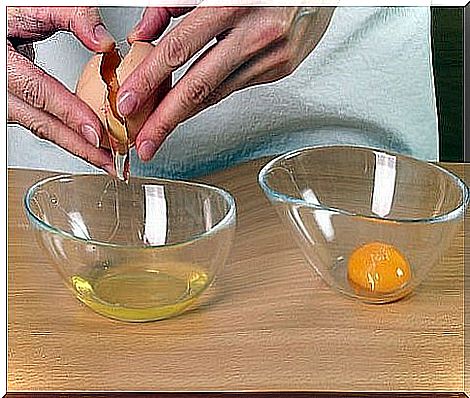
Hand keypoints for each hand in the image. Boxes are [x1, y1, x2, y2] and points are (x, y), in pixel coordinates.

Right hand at [7, 7, 115, 173]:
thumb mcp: (31, 6)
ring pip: (41, 129)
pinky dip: (66, 135)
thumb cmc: (5, 15)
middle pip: (41, 123)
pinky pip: (40, 124)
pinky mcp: (11, 106)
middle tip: (110, 161)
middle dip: (80, 146)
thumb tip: (103, 41)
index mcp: (1, 61)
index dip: (69, 114)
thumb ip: (69, 16)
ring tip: (105, 159)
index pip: (38, 92)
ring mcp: (3, 100)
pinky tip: (87, 143)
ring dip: (75, 146)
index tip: (96, 133)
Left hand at [118, 6, 334, 160]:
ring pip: (217, 93)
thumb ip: (173, 3)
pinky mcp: (281, 69)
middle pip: (199, 86)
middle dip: (166, 120)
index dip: (150, 80)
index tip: (129, 103)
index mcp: (234, 3)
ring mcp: (273, 57)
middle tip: (145, 143)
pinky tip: (194, 102)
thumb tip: (142, 33)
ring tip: (162, 127)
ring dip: (186, 114)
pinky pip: (236, 86)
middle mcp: (256, 34)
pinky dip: (211, 95)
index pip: (179, 49)